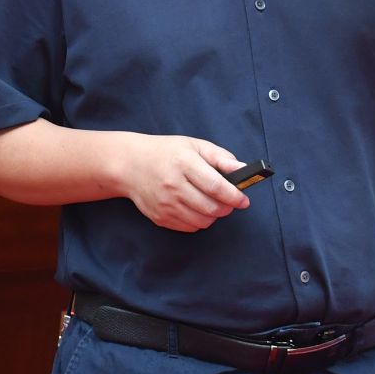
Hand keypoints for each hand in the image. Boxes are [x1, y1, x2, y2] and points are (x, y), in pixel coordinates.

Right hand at [116, 134, 251, 232]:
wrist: (130, 165)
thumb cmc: (166, 152)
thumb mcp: (195, 146)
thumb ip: (221, 158)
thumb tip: (243, 169)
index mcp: (184, 163)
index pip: (216, 186)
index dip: (234, 196)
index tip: (244, 200)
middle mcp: (174, 185)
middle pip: (211, 207)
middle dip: (227, 207)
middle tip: (229, 201)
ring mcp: (166, 204)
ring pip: (203, 221)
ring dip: (214, 215)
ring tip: (212, 202)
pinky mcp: (161, 218)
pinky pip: (190, 227)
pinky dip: (199, 220)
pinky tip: (196, 207)